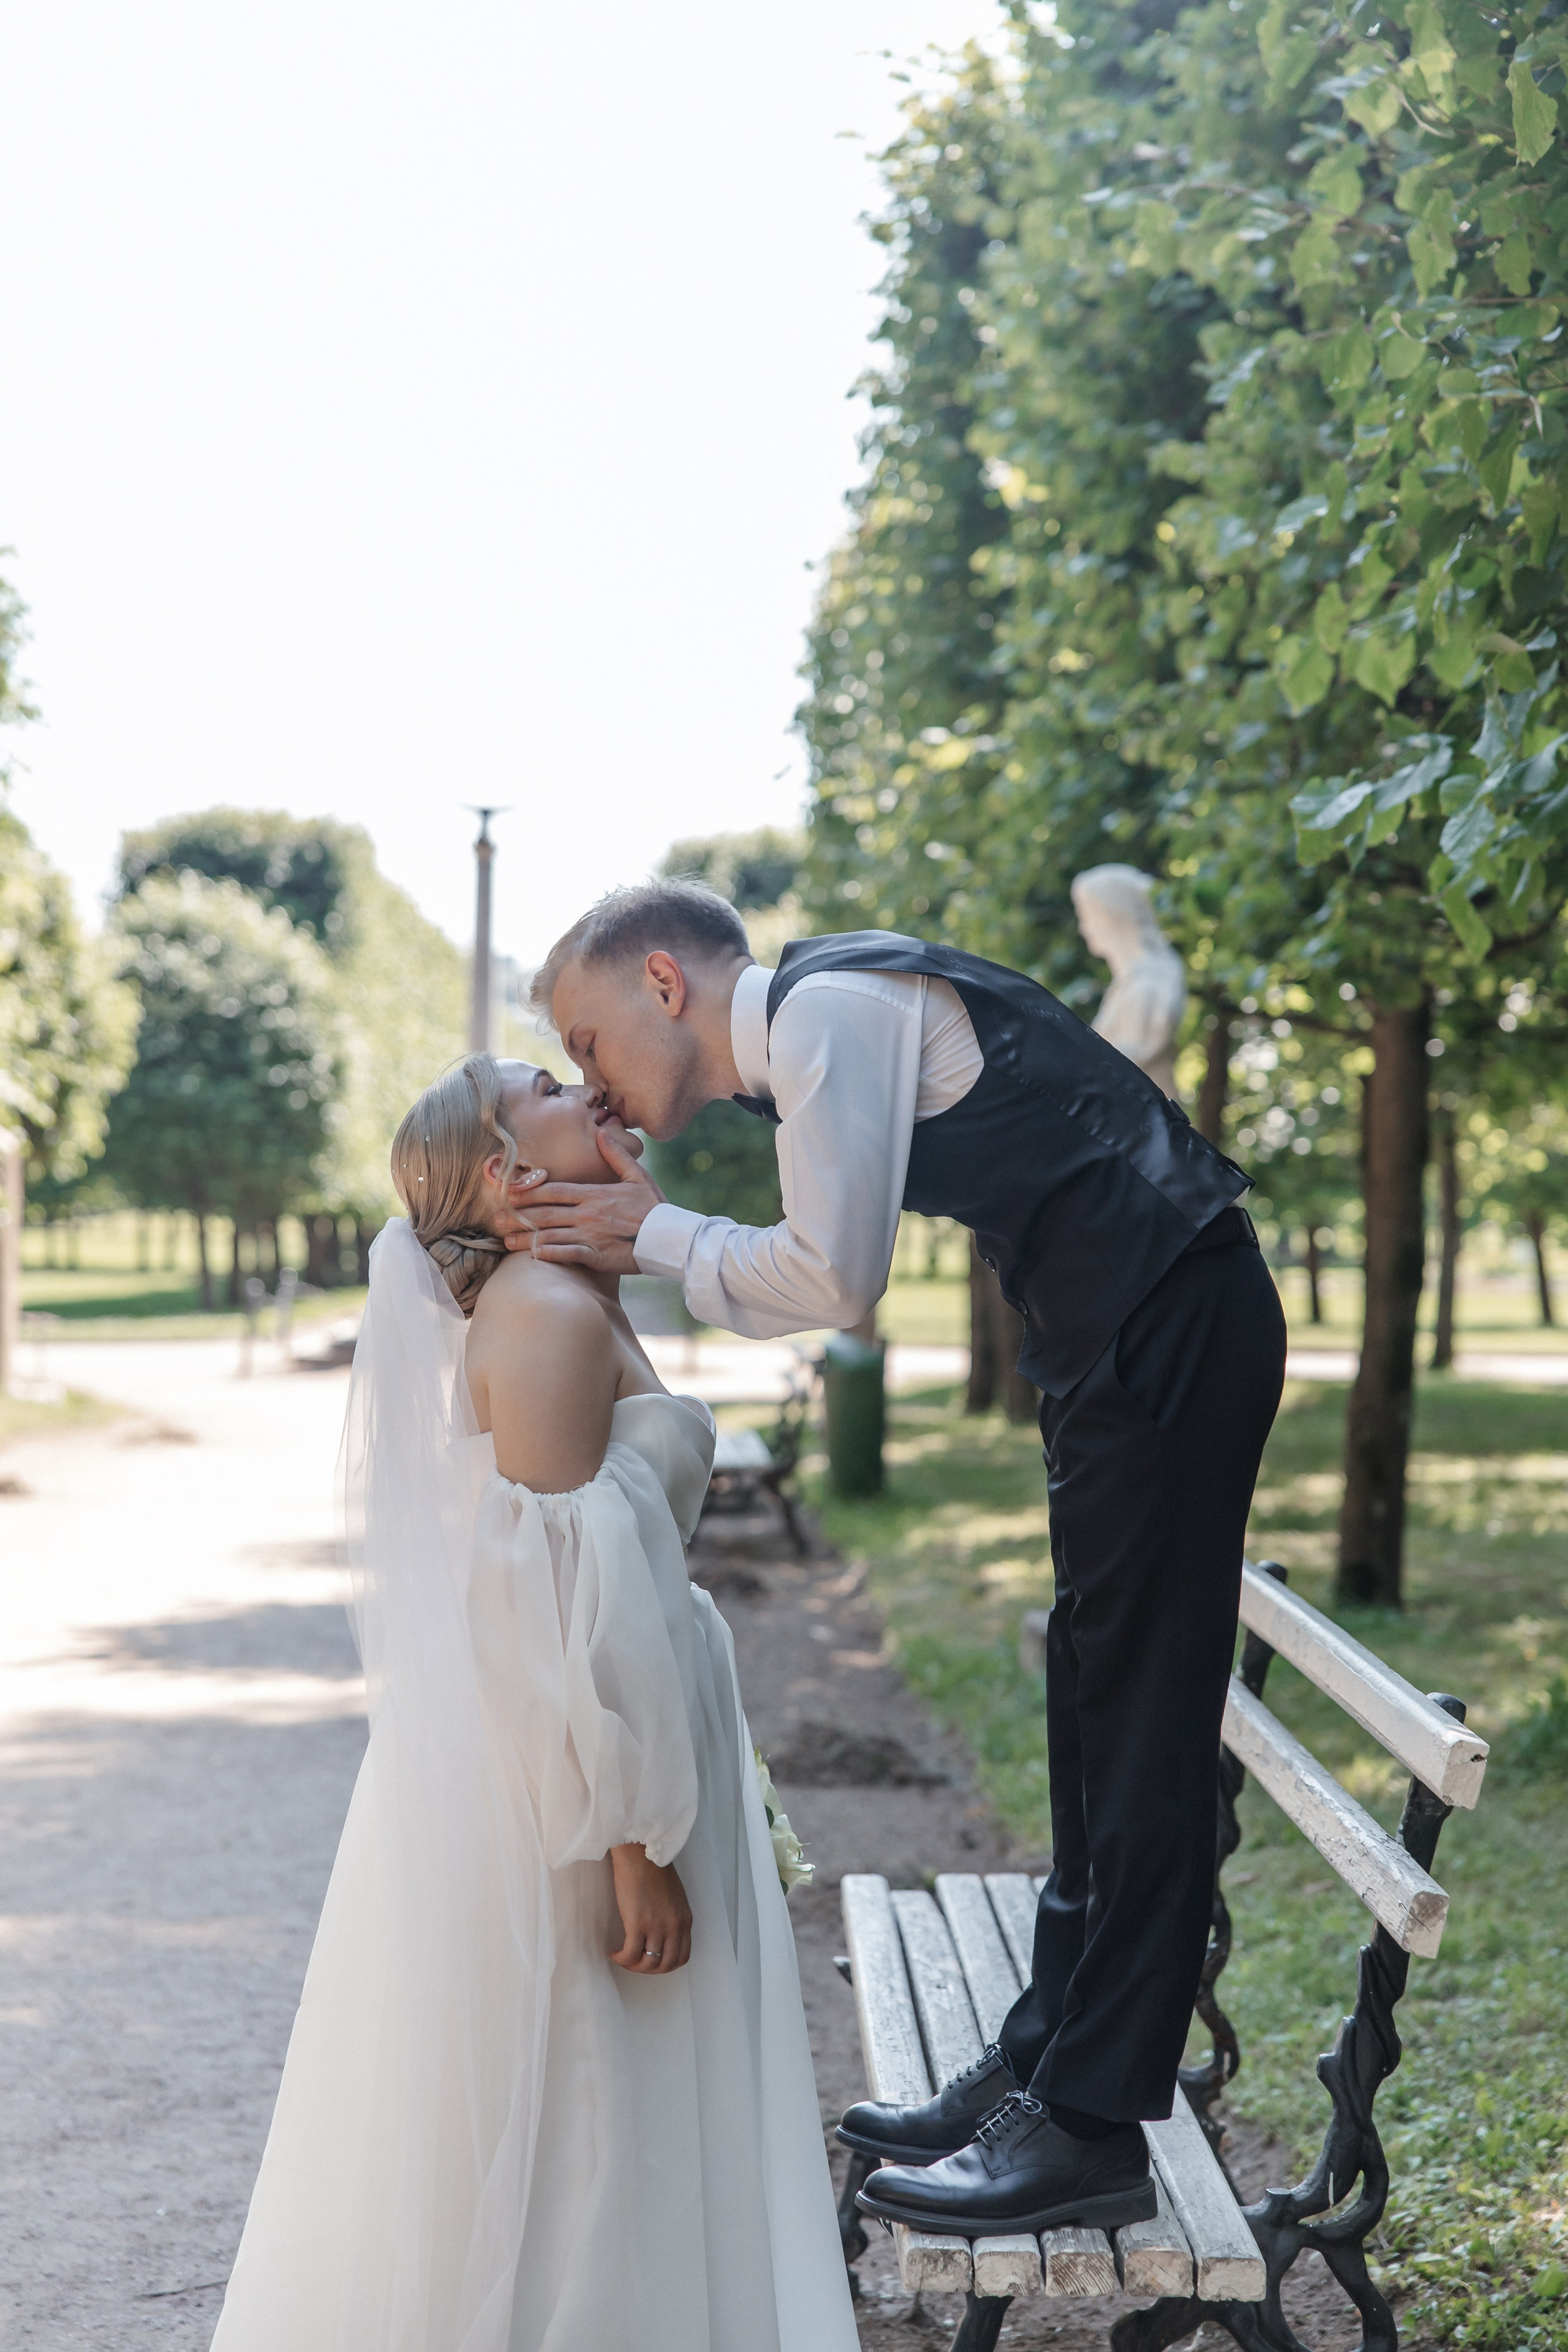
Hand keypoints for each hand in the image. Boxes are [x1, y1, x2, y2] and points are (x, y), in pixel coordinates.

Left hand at [504, 1128, 665, 1274]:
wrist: (668, 1238)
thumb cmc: (654, 1207)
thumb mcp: (637, 1176)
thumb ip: (616, 1155)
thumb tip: (601, 1132)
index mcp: (594, 1194)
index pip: (554, 1190)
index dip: (528, 1191)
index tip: (509, 1192)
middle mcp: (587, 1214)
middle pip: (544, 1213)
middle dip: (519, 1215)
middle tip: (496, 1218)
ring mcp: (590, 1235)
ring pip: (550, 1235)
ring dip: (526, 1238)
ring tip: (506, 1240)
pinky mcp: (596, 1256)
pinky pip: (566, 1255)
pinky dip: (548, 1255)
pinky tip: (532, 1255)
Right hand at [609, 1843, 691, 1974]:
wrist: (641, 1853)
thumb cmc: (654, 1868)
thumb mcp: (675, 1897)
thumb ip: (673, 1917)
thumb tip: (663, 1935)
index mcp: (685, 1920)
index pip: (682, 1957)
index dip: (665, 1965)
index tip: (652, 1961)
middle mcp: (674, 1927)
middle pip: (665, 1964)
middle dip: (649, 1970)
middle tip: (635, 1963)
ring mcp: (657, 1927)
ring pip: (648, 1963)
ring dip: (634, 1966)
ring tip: (623, 1958)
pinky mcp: (637, 1924)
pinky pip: (630, 1955)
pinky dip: (621, 1959)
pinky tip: (614, 1953)